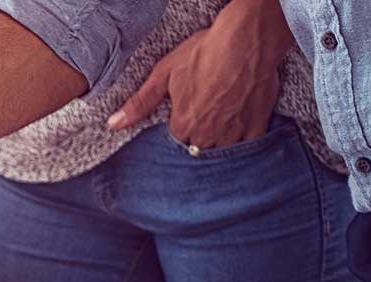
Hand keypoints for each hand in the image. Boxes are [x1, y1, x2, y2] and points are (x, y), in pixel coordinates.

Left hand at [107, 21, 281, 149]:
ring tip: (222, 121)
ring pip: (223, 151)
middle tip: (205, 116)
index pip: (176, 141)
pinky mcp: (257, 125)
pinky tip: (243, 129)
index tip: (185, 117)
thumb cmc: (204, 53)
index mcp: (183, 125)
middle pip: (199, 149)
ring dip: (221, 142)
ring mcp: (234, 133)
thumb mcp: (164, 74)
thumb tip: (113, 124)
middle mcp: (207, 135)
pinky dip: (245, 142)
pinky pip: (249, 146)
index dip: (180, 128)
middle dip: (199, 138)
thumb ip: (140, 103)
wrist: (247, 41)